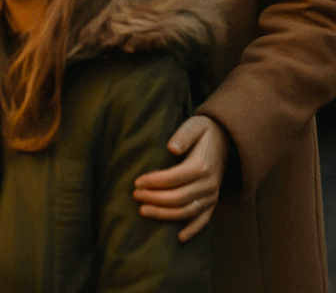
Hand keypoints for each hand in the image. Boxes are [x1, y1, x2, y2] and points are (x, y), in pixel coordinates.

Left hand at [133, 115, 228, 241]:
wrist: (228, 141)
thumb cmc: (204, 131)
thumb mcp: (194, 125)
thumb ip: (183, 135)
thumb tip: (171, 147)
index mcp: (201, 166)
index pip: (173, 178)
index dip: (154, 182)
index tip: (136, 182)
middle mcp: (208, 184)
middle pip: (177, 198)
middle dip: (154, 199)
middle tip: (135, 196)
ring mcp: (211, 195)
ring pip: (187, 212)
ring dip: (164, 215)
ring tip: (143, 211)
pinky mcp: (213, 202)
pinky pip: (204, 220)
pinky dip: (192, 230)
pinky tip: (178, 237)